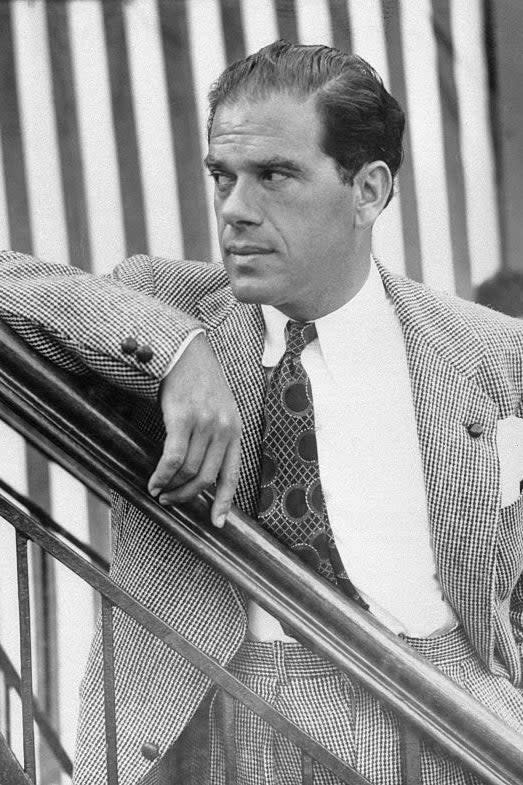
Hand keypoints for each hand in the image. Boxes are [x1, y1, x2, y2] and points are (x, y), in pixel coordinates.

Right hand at [147, 333, 241, 526]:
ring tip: (159, 491)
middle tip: (171, 502)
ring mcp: (204, 424)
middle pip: (205, 478)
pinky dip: (161, 476)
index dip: (223, 502)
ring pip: (187, 471)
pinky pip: (171, 458)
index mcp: (234, 430)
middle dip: (186, 496)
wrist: (185, 351)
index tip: (216, 523)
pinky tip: (153, 482)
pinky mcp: (182, 418)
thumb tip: (202, 472)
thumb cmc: (199, 383)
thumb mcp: (219, 411)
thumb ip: (216, 438)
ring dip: (170, 487)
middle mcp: (223, 429)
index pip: (232, 475)